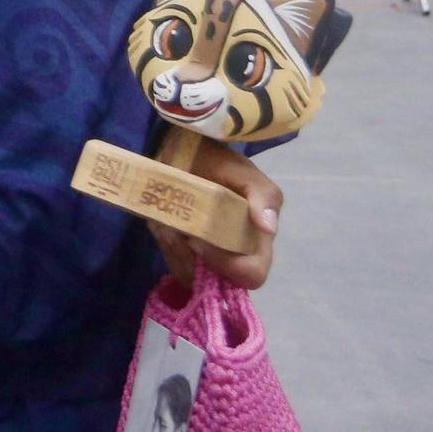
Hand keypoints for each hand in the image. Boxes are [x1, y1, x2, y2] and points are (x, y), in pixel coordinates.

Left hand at [149, 139, 282, 288]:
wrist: (179, 149)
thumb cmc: (215, 160)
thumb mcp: (242, 171)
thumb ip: (263, 194)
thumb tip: (268, 227)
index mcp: (254, 240)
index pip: (250, 276)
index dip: (228, 266)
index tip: (200, 240)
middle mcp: (232, 254)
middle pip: (214, 282)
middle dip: (192, 258)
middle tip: (179, 230)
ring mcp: (205, 257)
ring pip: (189, 275)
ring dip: (174, 248)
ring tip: (170, 220)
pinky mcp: (182, 253)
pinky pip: (173, 264)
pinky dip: (165, 245)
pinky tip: (164, 222)